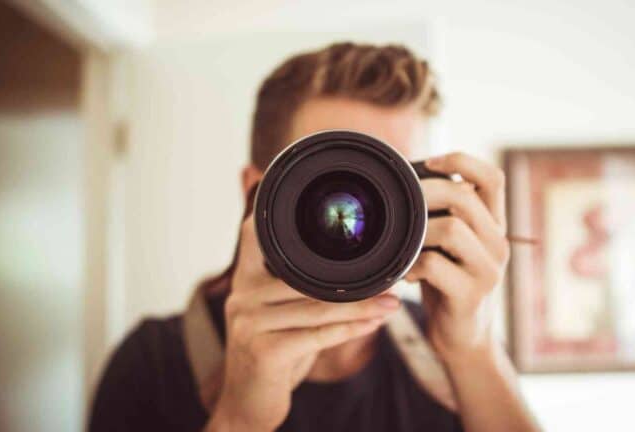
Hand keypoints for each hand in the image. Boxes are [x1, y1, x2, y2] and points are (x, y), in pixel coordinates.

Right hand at [206, 215, 400, 431]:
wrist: (247, 404)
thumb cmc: (272, 354)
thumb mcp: (279, 314)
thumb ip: (298, 289)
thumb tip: (351, 270)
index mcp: (245, 279)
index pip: (259, 235)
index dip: (286, 217)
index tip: (332, 212)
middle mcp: (242, 295)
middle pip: (307, 280)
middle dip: (354, 283)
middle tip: (392, 279)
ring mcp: (249, 323)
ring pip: (318, 307)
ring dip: (362, 307)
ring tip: (391, 303)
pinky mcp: (263, 351)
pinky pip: (317, 336)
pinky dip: (351, 330)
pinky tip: (374, 324)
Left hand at [405, 152, 508, 359]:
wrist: (462, 336)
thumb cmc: (448, 282)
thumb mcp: (451, 244)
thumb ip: (442, 215)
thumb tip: (406, 178)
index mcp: (494, 224)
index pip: (493, 178)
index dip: (463, 160)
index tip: (430, 161)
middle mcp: (498, 243)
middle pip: (465, 198)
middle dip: (427, 193)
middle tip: (402, 203)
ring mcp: (487, 270)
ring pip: (452, 229)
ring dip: (418, 231)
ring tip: (404, 244)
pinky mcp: (471, 295)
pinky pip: (436, 266)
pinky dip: (412, 265)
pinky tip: (405, 274)